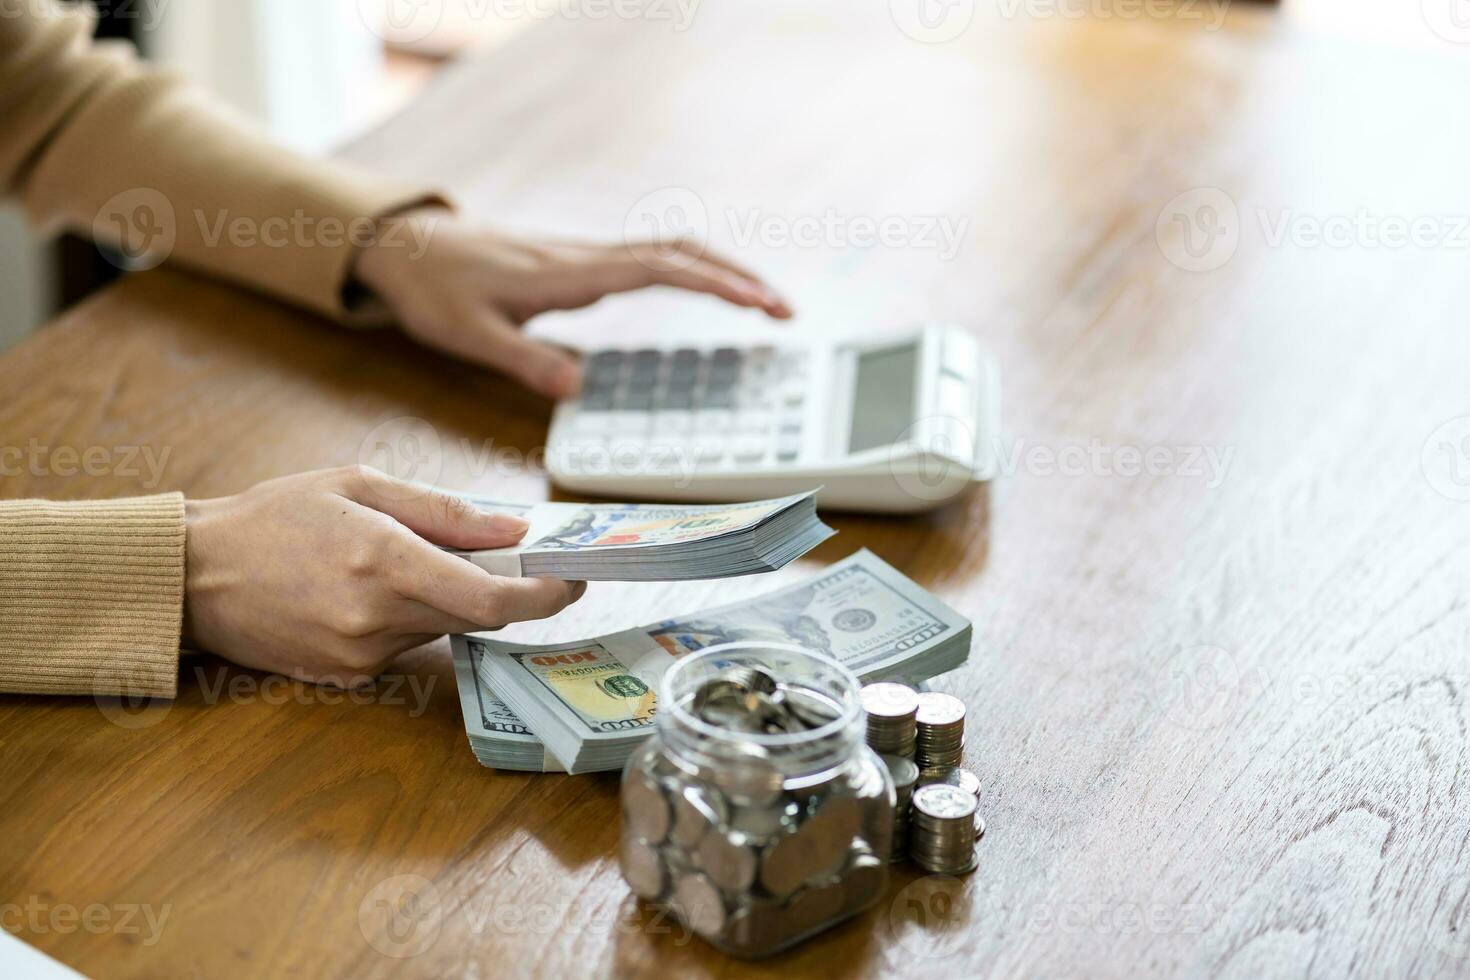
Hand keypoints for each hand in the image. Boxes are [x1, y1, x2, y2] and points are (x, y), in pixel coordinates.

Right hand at [182, 466, 584, 686]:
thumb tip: (514, 532)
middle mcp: (376, 617)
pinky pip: (407, 646)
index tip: (574, 580)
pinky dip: (410, 617)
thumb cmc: (275, 517)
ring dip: (447, 598)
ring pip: (443, 628)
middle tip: (502, 554)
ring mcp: (361, 655)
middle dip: (499, 585)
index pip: (491, 599)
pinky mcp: (347, 677)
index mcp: (383, 560)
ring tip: (402, 559)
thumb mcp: (359, 485)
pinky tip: (368, 589)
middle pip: (476, 614)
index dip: (545, 596)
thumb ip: (443, 511)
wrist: (193, 577)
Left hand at [352, 207, 792, 397]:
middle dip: (738, 277)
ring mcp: (587, 256)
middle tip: (786, 311)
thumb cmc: (434, 289)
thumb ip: (522, 359)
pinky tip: (706, 290)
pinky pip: (653, 259)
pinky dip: (693, 270)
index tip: (761, 304)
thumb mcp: (467, 334)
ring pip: (672, 250)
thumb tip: (576, 390)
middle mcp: (588, 257)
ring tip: (763, 303)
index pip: (661, 269)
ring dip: (721, 270)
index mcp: (570, 274)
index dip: (717, 284)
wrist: (407, 246)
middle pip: (683, 252)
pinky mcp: (582, 263)